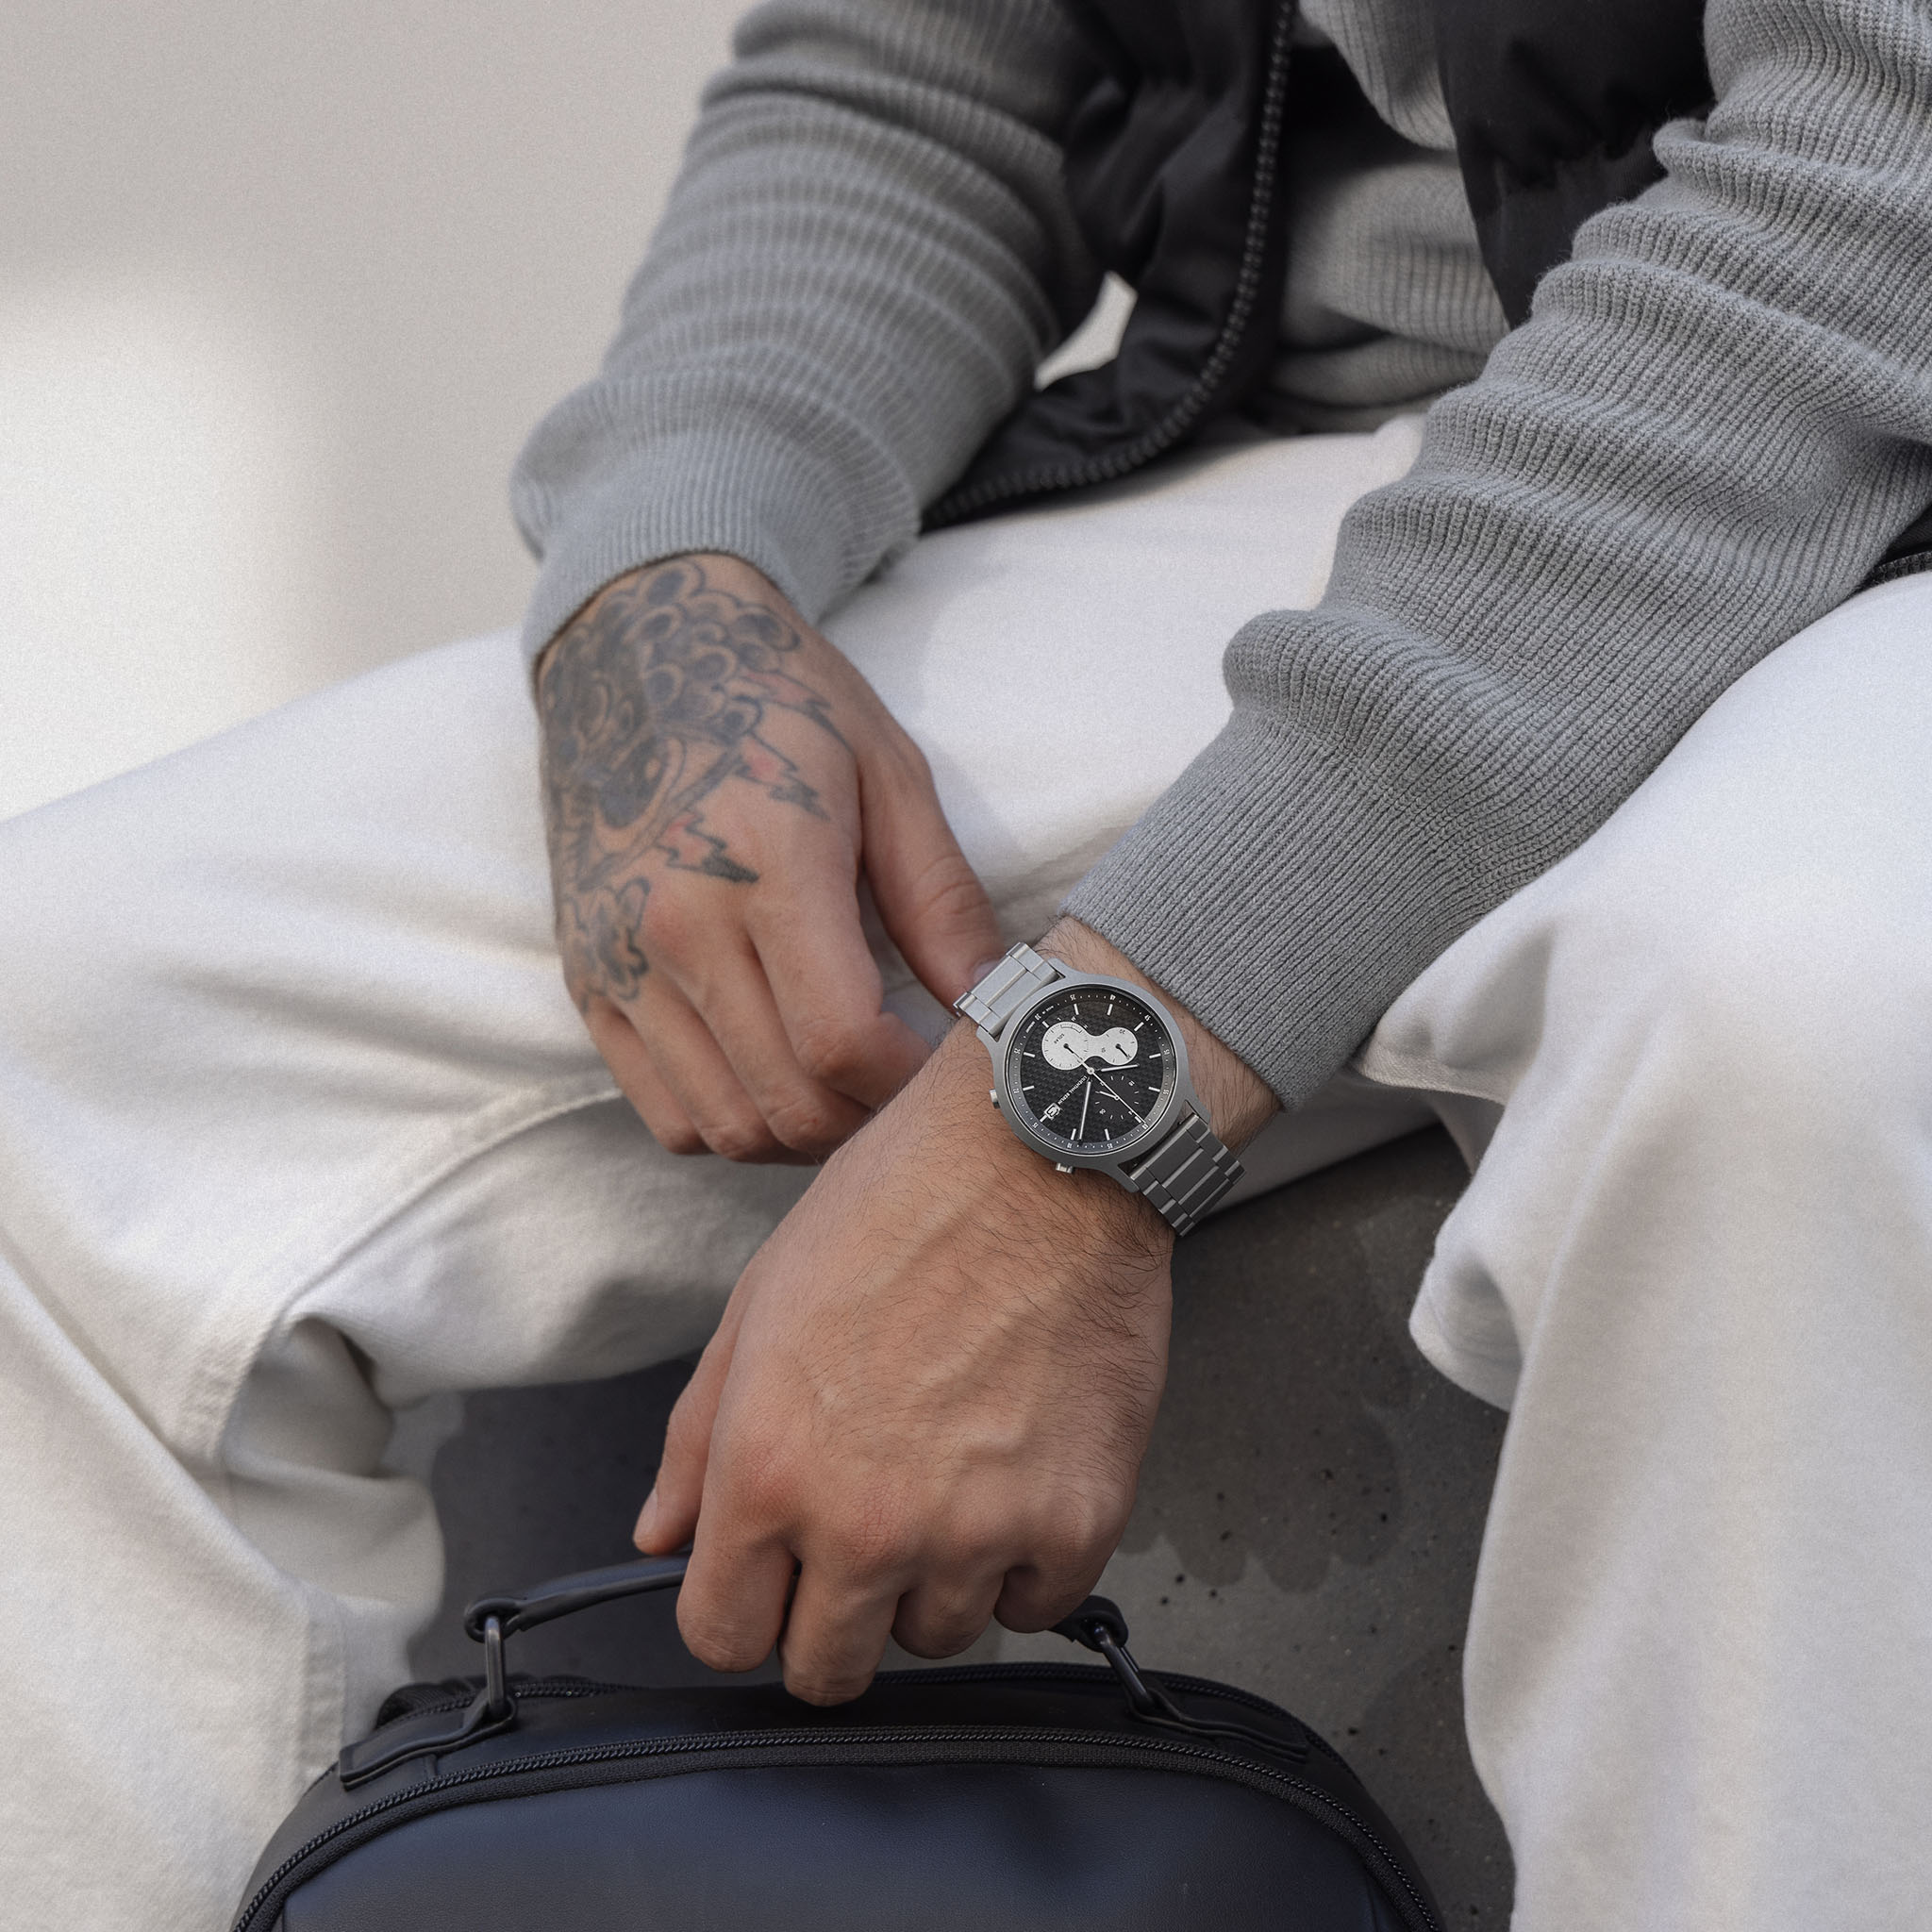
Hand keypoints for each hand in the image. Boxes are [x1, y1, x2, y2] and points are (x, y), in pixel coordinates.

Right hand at [538, 555, 1002, 1161]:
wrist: (633, 648)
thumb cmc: (778, 701)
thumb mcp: (889, 773)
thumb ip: (942, 901)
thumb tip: (999, 1007)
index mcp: (766, 863)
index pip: (842, 1042)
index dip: (910, 1084)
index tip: (949, 1071)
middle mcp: (675, 924)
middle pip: (787, 1103)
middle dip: (870, 1122)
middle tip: (915, 1090)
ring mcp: (619, 963)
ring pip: (725, 1127)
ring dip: (804, 1133)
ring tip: (853, 1086)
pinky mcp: (586, 982)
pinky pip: (664, 1112)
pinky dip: (731, 1122)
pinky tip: (779, 1072)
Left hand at [636, 919, 1277, 1702]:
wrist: (1039, 1155)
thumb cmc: (898, 1205)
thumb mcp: (760, 1304)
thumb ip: (698, 1438)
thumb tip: (662, 1534)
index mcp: (768, 1469)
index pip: (723, 1637)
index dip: (741, 1610)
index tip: (769, 1581)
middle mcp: (865, 1521)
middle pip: (827, 1669)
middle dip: (833, 1617)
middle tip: (864, 1538)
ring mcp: (976, 1532)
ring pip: (937, 1639)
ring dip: (936, 1581)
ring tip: (951, 1476)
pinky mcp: (1075, 1522)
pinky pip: (1036, 1609)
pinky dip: (1026, 1563)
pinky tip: (1018, 1478)